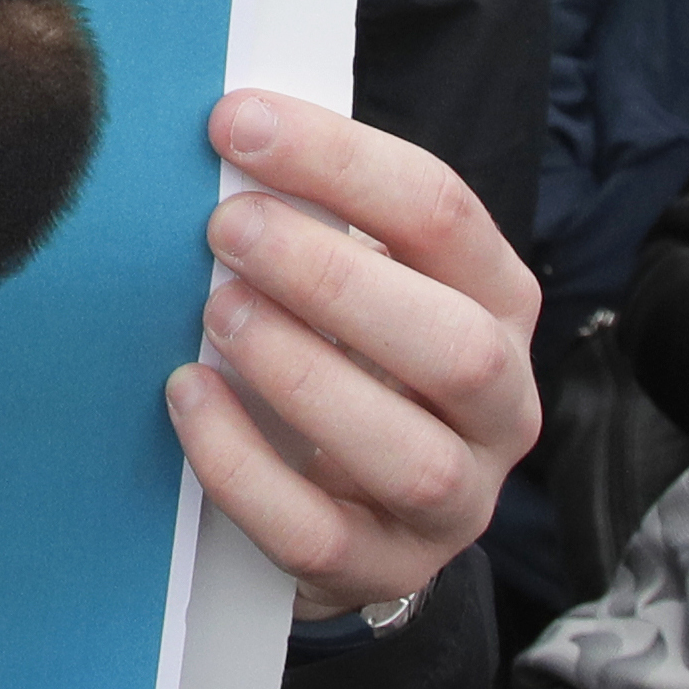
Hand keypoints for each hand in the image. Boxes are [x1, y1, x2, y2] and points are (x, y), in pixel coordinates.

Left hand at [166, 91, 543, 620]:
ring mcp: (455, 500)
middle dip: (333, 278)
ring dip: (301, 373)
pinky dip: (242, 466)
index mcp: (495, 300)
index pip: (444, 214)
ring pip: (407, 455)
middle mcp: (500, 403)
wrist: (348, 498)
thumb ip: (308, 213)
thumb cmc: (342, 349)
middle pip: (455, 344)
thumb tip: (220, 130)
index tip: (234, 122)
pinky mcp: (384, 566)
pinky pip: (317, 533)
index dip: (340, 161)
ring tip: (215, 312)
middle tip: (226, 227)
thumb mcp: (351, 274)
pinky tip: (188, 397)